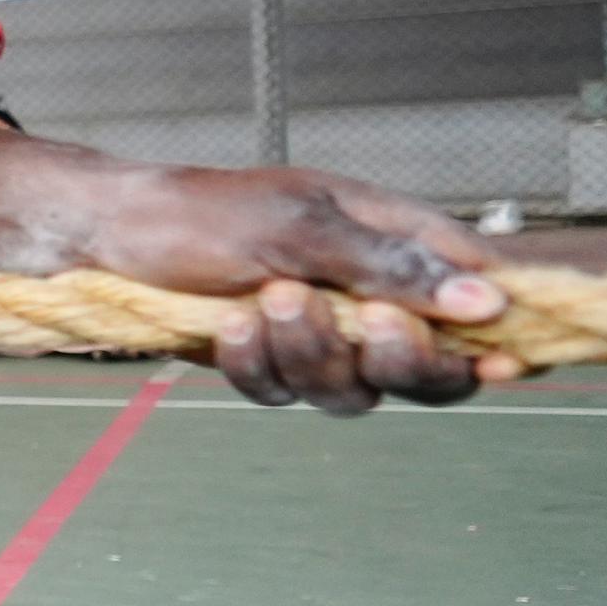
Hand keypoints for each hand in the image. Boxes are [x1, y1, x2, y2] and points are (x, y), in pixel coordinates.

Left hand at [61, 163, 510, 411]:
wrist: (105, 235)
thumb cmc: (202, 211)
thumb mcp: (302, 227)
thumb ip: (391, 267)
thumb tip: (488, 302)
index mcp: (398, 244)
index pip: (484, 299)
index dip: (501, 338)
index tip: (499, 361)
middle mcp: (368, 298)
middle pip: (431, 371)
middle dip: (404, 359)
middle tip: (370, 324)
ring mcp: (319, 337)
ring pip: (355, 391)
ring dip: (313, 352)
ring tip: (269, 298)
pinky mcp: (268, 365)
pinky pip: (283, 394)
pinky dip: (256, 365)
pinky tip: (227, 325)